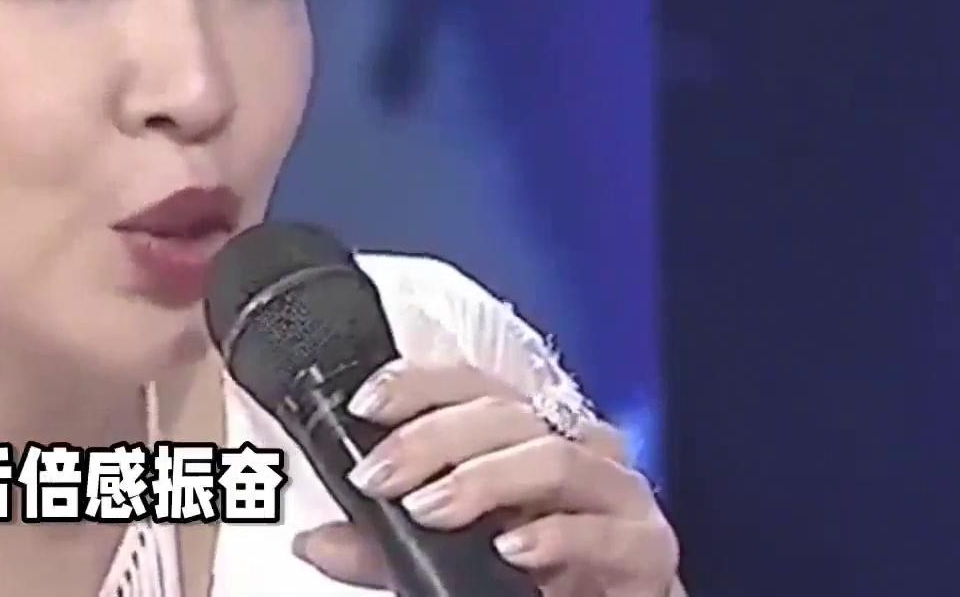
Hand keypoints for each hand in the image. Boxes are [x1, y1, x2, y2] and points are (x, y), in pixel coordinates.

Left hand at [292, 360, 680, 596]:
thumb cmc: (533, 578)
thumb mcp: (444, 559)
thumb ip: (382, 549)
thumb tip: (312, 541)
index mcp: (528, 436)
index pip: (473, 382)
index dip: (418, 383)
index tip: (366, 406)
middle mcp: (576, 449)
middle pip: (503, 414)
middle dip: (431, 440)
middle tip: (380, 478)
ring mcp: (617, 495)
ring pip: (553, 457)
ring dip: (483, 480)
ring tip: (430, 509)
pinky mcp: (647, 549)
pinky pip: (606, 531)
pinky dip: (554, 535)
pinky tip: (512, 547)